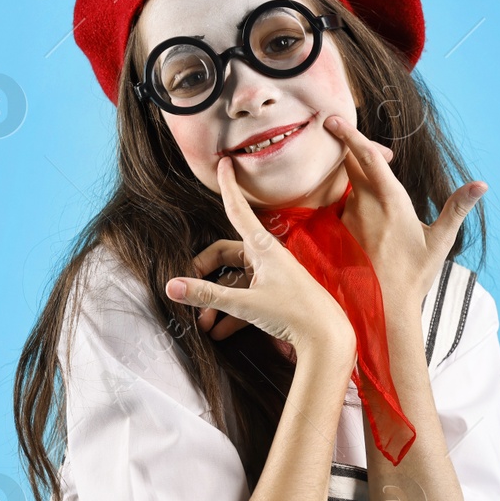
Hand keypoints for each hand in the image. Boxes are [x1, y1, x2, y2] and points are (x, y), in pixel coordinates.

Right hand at [187, 138, 396, 360]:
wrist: (328, 337)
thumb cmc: (294, 313)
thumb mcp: (246, 304)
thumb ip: (208, 295)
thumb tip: (171, 286)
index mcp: (263, 248)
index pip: (238, 210)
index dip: (229, 186)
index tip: (225, 162)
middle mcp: (268, 257)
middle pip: (226, 255)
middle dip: (204, 275)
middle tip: (188, 293)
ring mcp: (273, 276)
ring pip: (235, 281)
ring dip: (216, 301)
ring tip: (203, 325)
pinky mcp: (278, 295)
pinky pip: (248, 297)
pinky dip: (231, 313)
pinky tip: (219, 333)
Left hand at [326, 113, 486, 318]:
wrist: (383, 307)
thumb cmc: (415, 274)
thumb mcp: (441, 240)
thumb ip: (458, 208)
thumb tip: (481, 185)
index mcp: (391, 200)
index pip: (365, 156)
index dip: (350, 133)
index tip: (335, 118)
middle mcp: (364, 204)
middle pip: (351, 163)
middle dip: (359, 151)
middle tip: (381, 156)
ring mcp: (348, 218)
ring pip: (347, 184)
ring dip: (358, 179)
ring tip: (376, 191)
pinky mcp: (338, 233)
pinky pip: (342, 206)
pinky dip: (353, 201)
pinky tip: (368, 220)